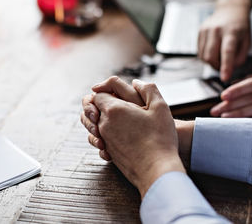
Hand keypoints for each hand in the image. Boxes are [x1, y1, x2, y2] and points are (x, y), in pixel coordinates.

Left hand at [85, 79, 185, 197]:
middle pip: (90, 109)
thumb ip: (148, 89)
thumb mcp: (160, 107)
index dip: (104, 91)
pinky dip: (103, 136)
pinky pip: (99, 140)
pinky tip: (117, 136)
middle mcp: (104, 124)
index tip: (113, 93)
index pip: (97, 94)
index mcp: (114, 109)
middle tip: (111, 104)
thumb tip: (136, 82)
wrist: (157, 169)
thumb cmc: (160, 137)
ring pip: (92, 126)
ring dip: (98, 121)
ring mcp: (105, 139)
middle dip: (97, 105)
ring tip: (114, 120)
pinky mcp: (109, 152)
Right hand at [198, 3, 250, 81]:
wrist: (230, 9)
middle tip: (223, 66)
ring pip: (203, 56)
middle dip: (217, 66)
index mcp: (232, 32)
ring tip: (219, 58)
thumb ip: (240, 57)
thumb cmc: (240, 27)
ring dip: (211, 62)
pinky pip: (199, 52)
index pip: (227, 52)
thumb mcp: (247, 41)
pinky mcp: (200, 32)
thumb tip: (230, 68)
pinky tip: (213, 52)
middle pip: (211, 56)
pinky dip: (206, 57)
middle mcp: (217, 30)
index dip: (226, 66)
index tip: (225, 78)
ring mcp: (206, 30)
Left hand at [211, 74, 251, 117]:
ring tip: (224, 117)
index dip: (236, 89)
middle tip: (216, 110)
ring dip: (239, 112)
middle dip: (231, 103)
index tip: (223, 96)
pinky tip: (243, 123)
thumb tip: (231, 85)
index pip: (251, 83)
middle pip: (251, 96)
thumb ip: (251, 83)